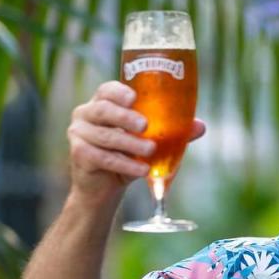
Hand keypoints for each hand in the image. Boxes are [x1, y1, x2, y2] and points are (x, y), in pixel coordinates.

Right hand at [66, 80, 205, 205]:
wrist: (103, 188)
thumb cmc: (127, 155)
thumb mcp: (149, 141)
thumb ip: (171, 132)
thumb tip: (200, 126)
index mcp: (102, 103)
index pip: (107, 90)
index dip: (119, 92)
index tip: (134, 98)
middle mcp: (86, 114)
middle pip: (103, 110)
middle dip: (125, 117)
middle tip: (145, 126)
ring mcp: (78, 134)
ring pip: (105, 136)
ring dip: (129, 144)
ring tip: (150, 151)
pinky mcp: (78, 155)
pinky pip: (102, 158)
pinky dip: (124, 165)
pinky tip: (141, 170)